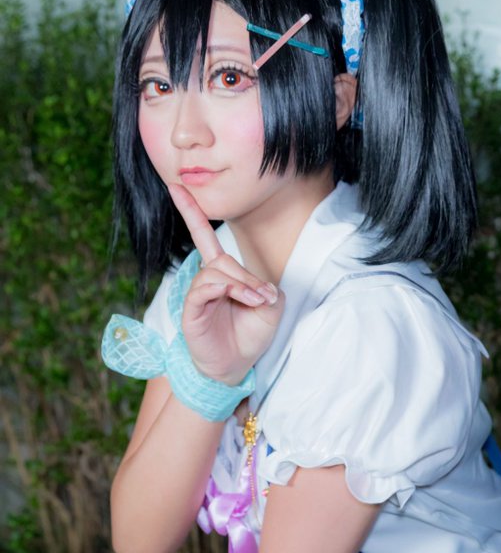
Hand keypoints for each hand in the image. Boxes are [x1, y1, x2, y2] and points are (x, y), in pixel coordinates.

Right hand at [169, 183, 284, 385]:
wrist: (235, 367)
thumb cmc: (249, 336)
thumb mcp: (270, 310)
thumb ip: (266, 290)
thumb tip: (256, 286)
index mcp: (221, 274)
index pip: (204, 237)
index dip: (191, 211)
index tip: (177, 186)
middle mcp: (206, 280)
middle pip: (223, 259)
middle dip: (248, 278)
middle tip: (265, 298)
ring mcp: (197, 294)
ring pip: (217, 271)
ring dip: (242, 285)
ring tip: (256, 303)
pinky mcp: (191, 310)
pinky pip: (204, 287)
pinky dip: (227, 290)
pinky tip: (243, 300)